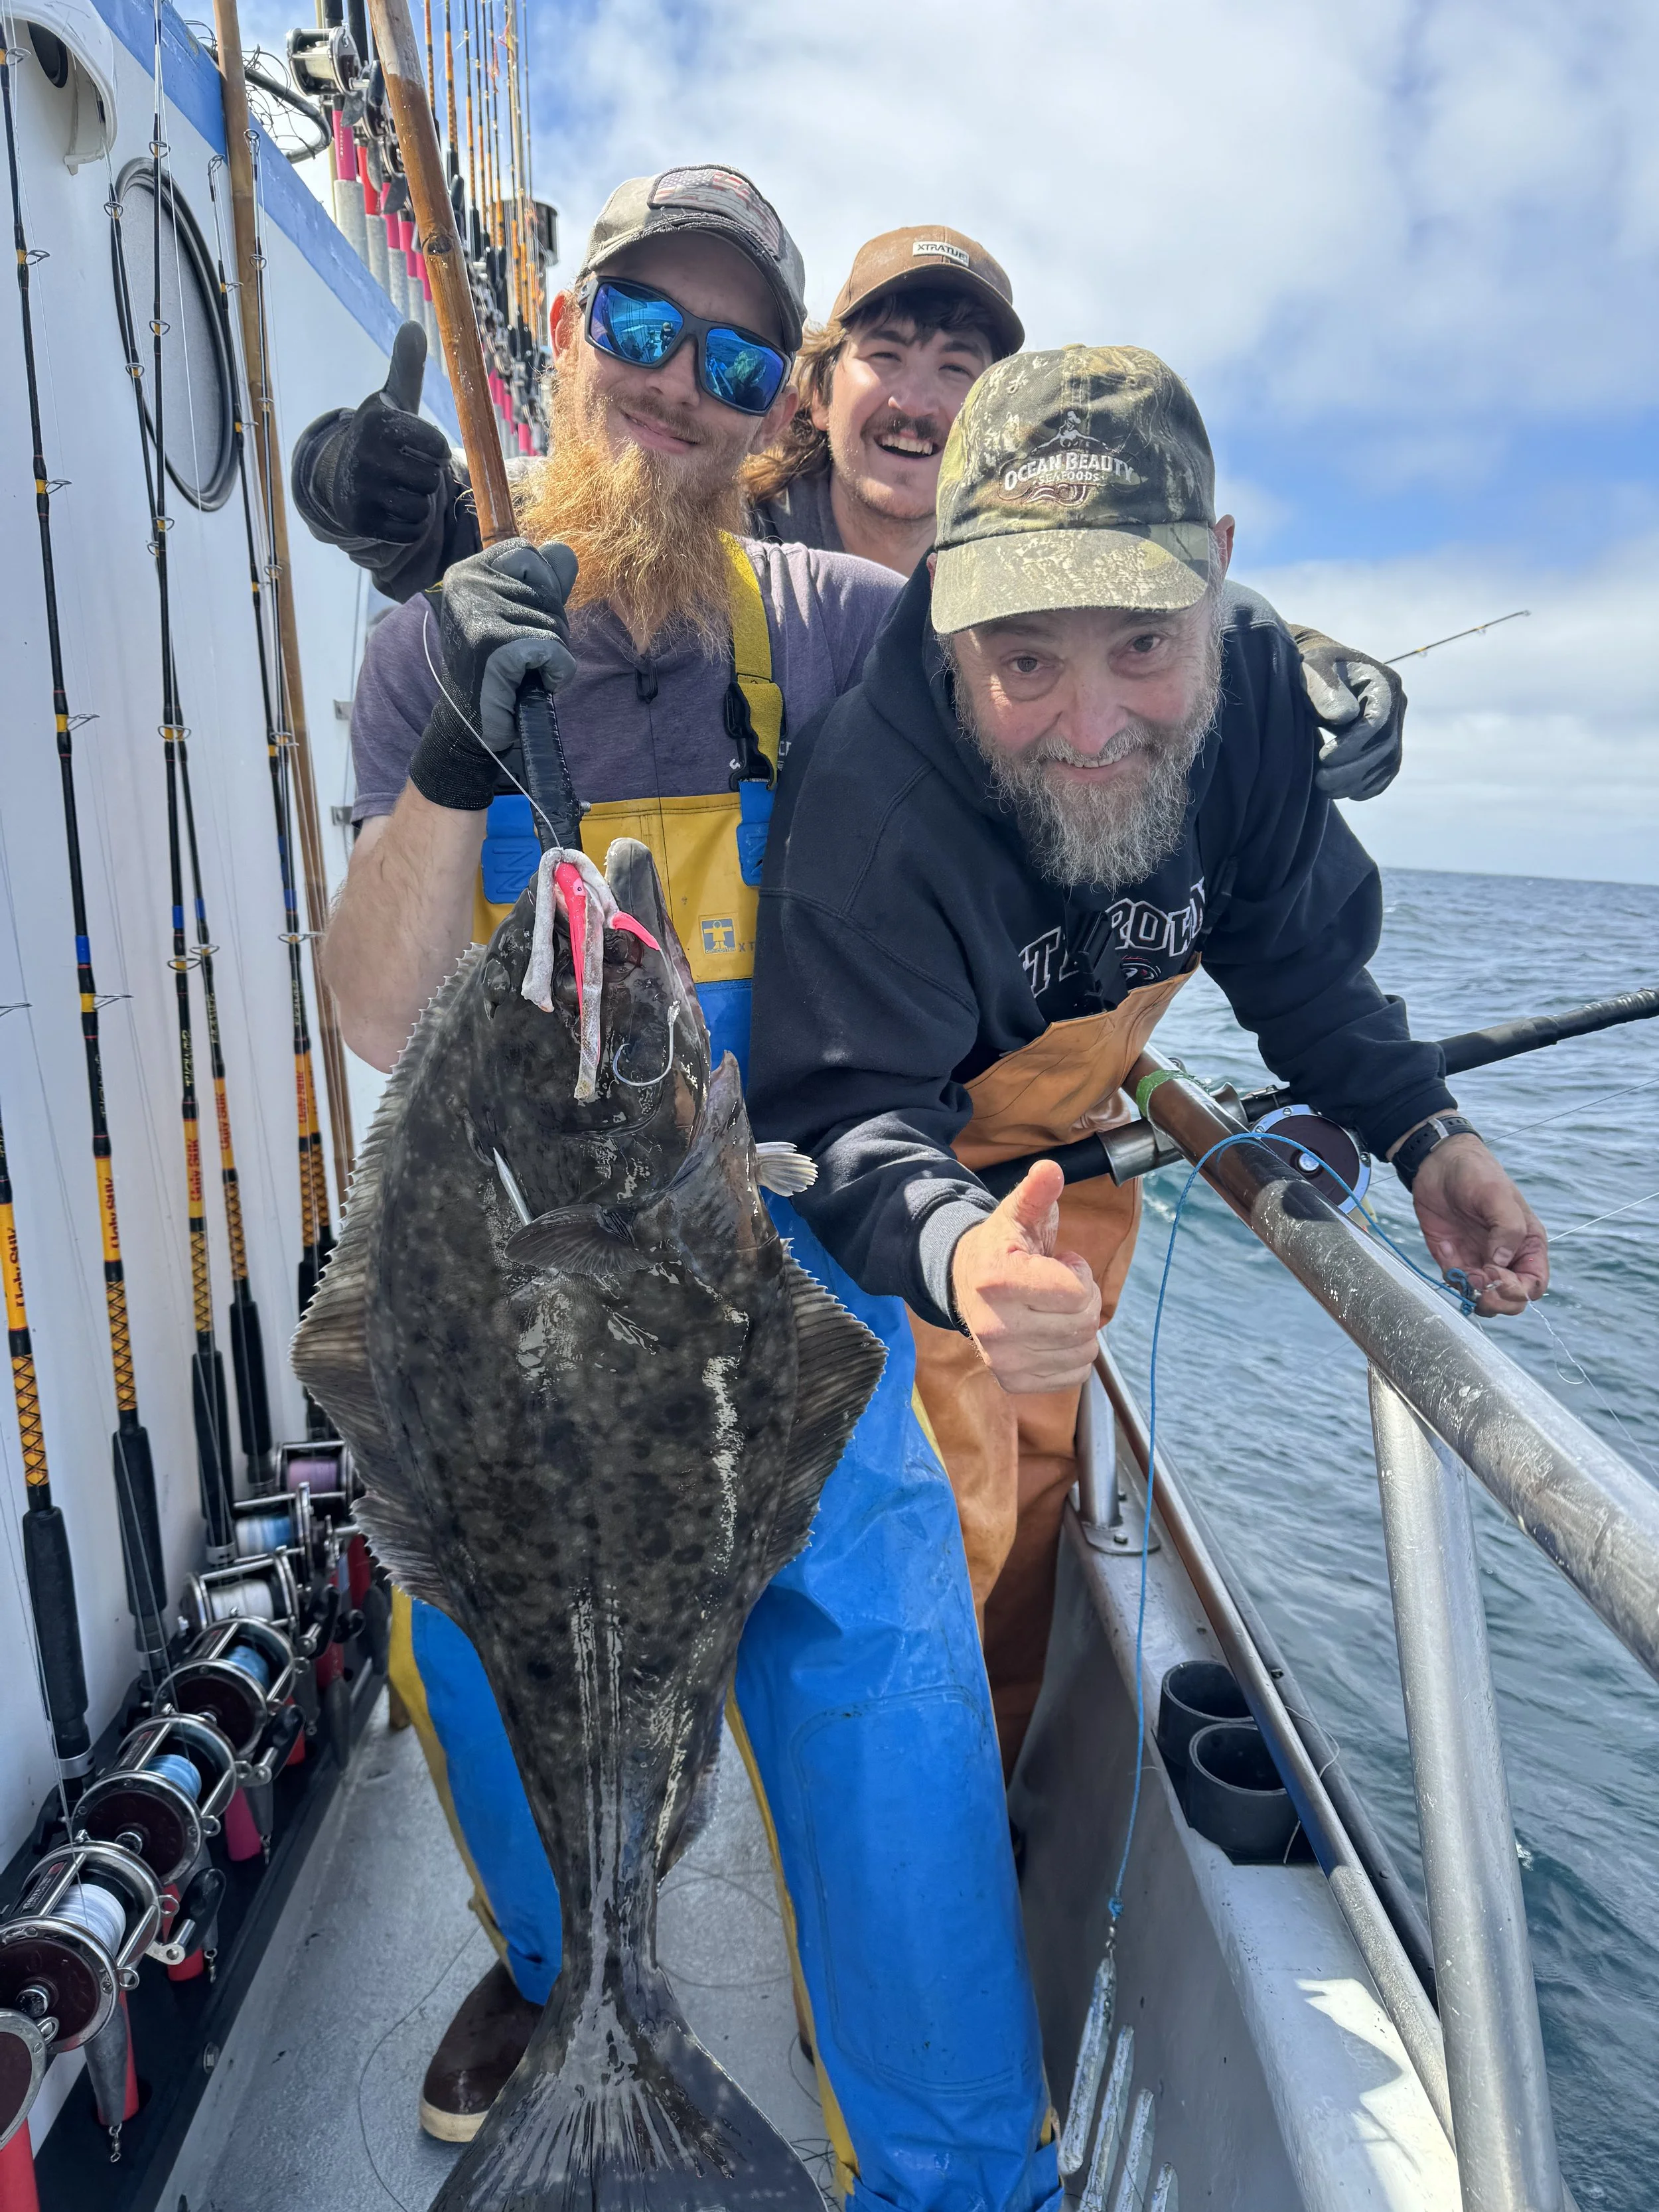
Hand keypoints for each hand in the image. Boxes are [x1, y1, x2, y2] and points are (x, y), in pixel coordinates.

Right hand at [326, 322, 455, 541]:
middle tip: (403, 471)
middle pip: (430, 480)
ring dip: (417, 502)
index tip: (418, 447)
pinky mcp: (360, 521)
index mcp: (378, 422)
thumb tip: (414, 326)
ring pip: (422, 507)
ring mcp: (359, 489)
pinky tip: (391, 509)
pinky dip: (409, 526)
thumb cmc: (380, 438)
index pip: (437, 446)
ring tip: (397, 489)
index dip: (435, 451)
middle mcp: (364, 453)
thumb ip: (406, 368)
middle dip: (425, 478)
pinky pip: (410, 531)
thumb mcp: (392, 402)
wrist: (339, 476)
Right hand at [409, 538, 579, 810]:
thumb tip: (564, 549)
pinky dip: (557, 671)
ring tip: (522, 673)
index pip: (526, 552)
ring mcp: (478, 612)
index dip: (541, 588)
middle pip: (547, 589)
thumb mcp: (519, 616)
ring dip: (552, 653)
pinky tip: (534, 685)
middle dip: (550, 626)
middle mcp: (467, 583)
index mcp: (466, 571)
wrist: (470, 726)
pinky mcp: (493, 645)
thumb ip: (542, 582)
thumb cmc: (496, 670)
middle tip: (523, 657)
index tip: (523, 620)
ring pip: (555, 622)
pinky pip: (554, 649)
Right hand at [950, 1162, 1100, 1393]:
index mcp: (997, 1280)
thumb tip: (1050, 1169)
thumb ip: (1036, 1193)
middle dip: (1084, 1299)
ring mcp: (1003, 1360)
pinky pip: (1074, 1375)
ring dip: (1080, 1328)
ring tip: (1052, 1308)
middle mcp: (995, 1327)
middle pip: (1085, 1323)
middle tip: (1059, 1285)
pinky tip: (1051, 1333)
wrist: (964, 1284)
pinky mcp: (1012, 1381)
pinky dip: (1073, 1355)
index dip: (1078, 1273)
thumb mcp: (1017, 1214)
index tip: (1060, 1262)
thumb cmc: (1001, 1247)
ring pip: (1084, 1352)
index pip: (1076, 1293)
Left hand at [1293, 626, 1405, 800]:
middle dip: (1353, 769)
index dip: (1353, 744)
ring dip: (1357, 781)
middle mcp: (1397, 705)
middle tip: (1320, 780)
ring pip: (1387, 764)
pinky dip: (1366, 787)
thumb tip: (1345, 717)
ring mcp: (1396, 725)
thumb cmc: (1310, 668)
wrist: (1316, 672)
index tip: (1323, 756)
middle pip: (1385, 747)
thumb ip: (1324, 689)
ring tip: (1325, 787)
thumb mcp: (1311, 669)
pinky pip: (1385, 773)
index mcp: (1384, 683)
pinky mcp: (1388, 744)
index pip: (1378, 722)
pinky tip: (1342, 791)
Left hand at [1408, 1134, 1547, 1316]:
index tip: (1497, 1275)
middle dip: (1498, 1300)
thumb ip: (1507, 1229)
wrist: (1438, 1163)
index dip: (1519, 1291)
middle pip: (1511, 1300)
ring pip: (1484, 1298)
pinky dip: (1453, 1279)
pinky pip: (1457, 1283)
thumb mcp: (1498, 1195)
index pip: (1534, 1286)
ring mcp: (1479, 1261)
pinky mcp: (1454, 1259)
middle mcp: (1506, 1258)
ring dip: (1474, 1294)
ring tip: (1463, 1270)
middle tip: (1480, 1283)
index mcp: (1527, 1245)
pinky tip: (1446, 1251)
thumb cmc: (1477, 1174)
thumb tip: (1500, 1263)